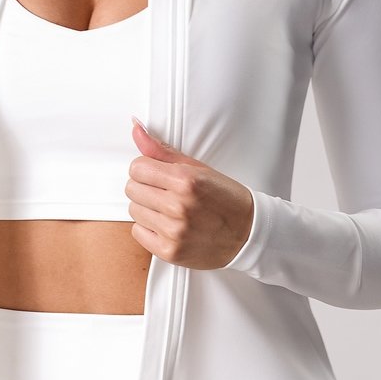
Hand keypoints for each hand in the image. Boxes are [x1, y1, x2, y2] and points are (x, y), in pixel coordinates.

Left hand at [126, 116, 253, 268]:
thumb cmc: (225, 198)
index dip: (146, 169)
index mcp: (186, 180)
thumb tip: (135, 128)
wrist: (249, 234)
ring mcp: (174, 230)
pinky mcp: (170, 251)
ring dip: (147, 209)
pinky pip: (138, 233)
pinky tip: (168, 226)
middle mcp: (178, 205)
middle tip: (166, 193)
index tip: (159, 175)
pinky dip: (149, 229)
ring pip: (134, 210)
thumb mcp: (199, 169)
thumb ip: (162, 150)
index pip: (137, 167)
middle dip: (145, 188)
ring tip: (170, 210)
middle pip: (131, 188)